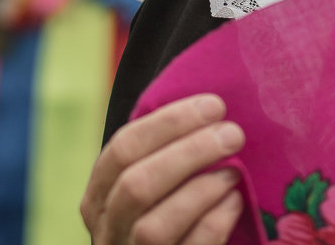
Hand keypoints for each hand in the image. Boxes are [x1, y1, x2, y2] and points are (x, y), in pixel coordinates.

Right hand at [81, 94, 245, 244]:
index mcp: (100, 194)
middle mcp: (108, 228)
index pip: (123, 147)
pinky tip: (235, 201)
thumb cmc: (170, 208)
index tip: (214, 105)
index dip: (169, 122)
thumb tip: (209, 106)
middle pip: (136, 184)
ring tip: (234, 171)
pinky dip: (214, 222)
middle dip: (190, 153)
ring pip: (153, 226)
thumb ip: (167, 150)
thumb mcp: (156, 177)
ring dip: (200, 190)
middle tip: (233, 134)